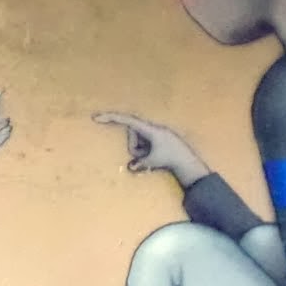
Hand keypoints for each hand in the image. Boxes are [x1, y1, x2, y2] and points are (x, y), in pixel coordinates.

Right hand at [94, 112, 208, 186]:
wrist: (188, 161)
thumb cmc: (171, 158)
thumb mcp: (153, 161)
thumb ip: (139, 163)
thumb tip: (129, 167)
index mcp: (149, 129)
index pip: (127, 120)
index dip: (111, 118)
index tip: (96, 117)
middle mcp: (151, 128)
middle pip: (131, 136)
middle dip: (134, 148)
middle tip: (146, 157)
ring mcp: (154, 133)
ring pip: (136, 142)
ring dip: (140, 151)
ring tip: (154, 157)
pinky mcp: (156, 139)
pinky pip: (143, 146)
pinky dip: (145, 152)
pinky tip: (156, 157)